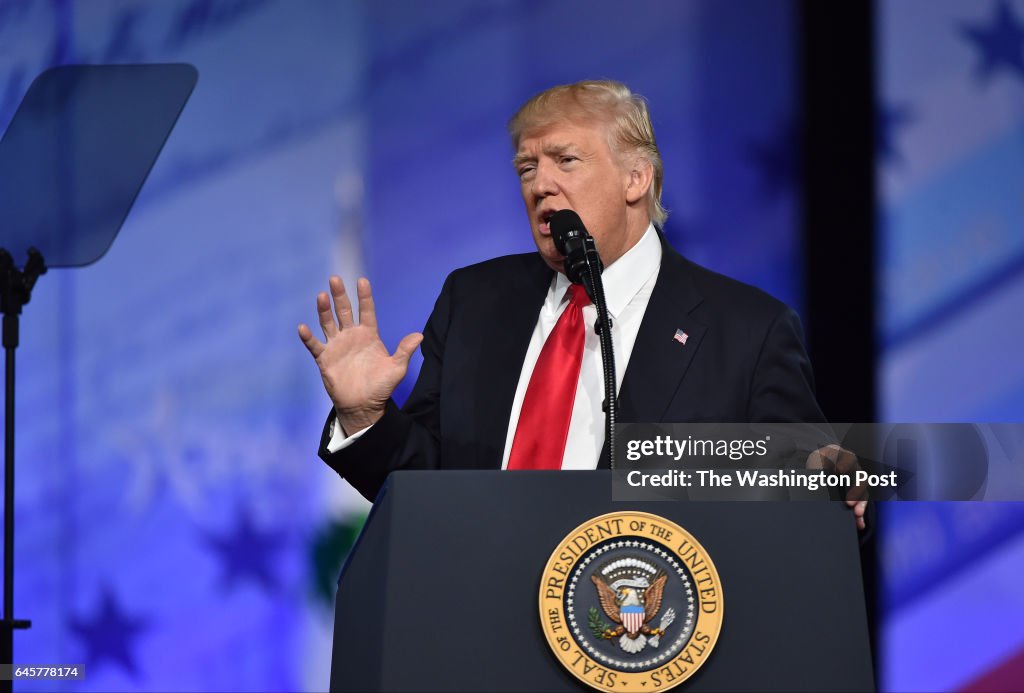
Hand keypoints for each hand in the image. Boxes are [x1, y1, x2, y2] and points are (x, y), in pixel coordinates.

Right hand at [298, 276, 422, 434]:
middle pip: (344, 311)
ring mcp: (337, 345)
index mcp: (369, 335)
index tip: (362, 281)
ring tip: (322, 296)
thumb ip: (404, 351)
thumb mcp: (396, 369)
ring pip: (328, 323)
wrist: (363, 405)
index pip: (366, 311)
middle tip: (335, 279)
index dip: (364, 297)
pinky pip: (314, 345)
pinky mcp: (325, 358)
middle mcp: (351, 336)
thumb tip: (420, 336)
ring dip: (324, 310)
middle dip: (340, 295)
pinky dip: (308, 337)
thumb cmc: (381, 386)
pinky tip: (303, 327)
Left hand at [807, 444, 867, 529]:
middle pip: (860, 478)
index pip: (848, 458)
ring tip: (856, 514)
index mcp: (843, 456)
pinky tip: (858, 524)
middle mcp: (854, 468)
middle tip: (849, 503)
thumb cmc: (817, 464)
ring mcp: (856, 482)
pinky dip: (860, 515)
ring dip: (861, 505)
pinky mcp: (856, 495)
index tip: (837, 471)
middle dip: (856, 491)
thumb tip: (817, 482)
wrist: (817, 470)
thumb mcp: (815, 464)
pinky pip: (860, 505)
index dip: (845, 464)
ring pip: (863, 493)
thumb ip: (817, 471)